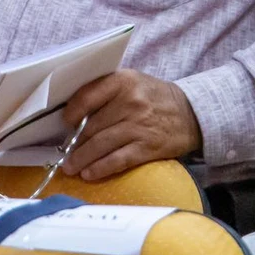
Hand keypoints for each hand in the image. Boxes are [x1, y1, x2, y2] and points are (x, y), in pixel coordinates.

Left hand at [61, 71, 201, 180]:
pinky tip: (89, 174)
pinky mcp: (147, 147)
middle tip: (64, 152)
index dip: (72, 111)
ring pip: (101, 144)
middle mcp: (130, 101)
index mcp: (123, 80)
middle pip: (92, 125)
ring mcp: (139, 125)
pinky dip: (100, 168)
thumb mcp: (132, 82)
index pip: (88, 95)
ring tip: (70, 167)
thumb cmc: (153, 97)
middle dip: (75, 142)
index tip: (65, 122)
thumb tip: (75, 110)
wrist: (190, 114)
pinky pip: (118, 160)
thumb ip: (106, 90)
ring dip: (82, 159)